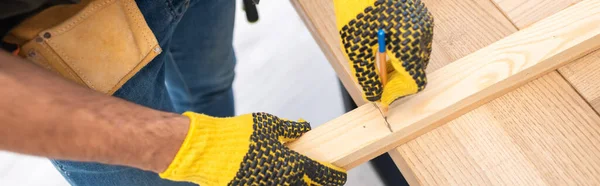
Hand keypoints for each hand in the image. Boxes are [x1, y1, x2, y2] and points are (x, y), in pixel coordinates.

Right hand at [159, 112, 346, 184]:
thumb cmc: (237, 136)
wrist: (206, 152)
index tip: (340, 174)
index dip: (335, 176)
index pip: (323, 176)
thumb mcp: (268, 124)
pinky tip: (275, 175)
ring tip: (297, 175)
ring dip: (297, 184)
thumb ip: (290, 128)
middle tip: (322, 178)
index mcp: (291, 165)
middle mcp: (282, 182)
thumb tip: (304, 127)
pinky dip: (278, 182)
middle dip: (319, 184)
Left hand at [334, 0, 433, 105]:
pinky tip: (384, 46)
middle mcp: (422, 34)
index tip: (382, 95)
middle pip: (417, 70)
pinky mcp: (420, 15)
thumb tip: (375, 97)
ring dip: (400, 65)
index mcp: (408, 44)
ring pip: (417, 56)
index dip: (398, 93)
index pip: (416, 82)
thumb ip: (367, 77)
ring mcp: (423, 23)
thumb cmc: (356, 11)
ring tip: (376, 60)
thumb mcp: (355, 49)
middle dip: (398, 80)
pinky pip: (417, 42)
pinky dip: (403, 51)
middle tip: (376, 81)